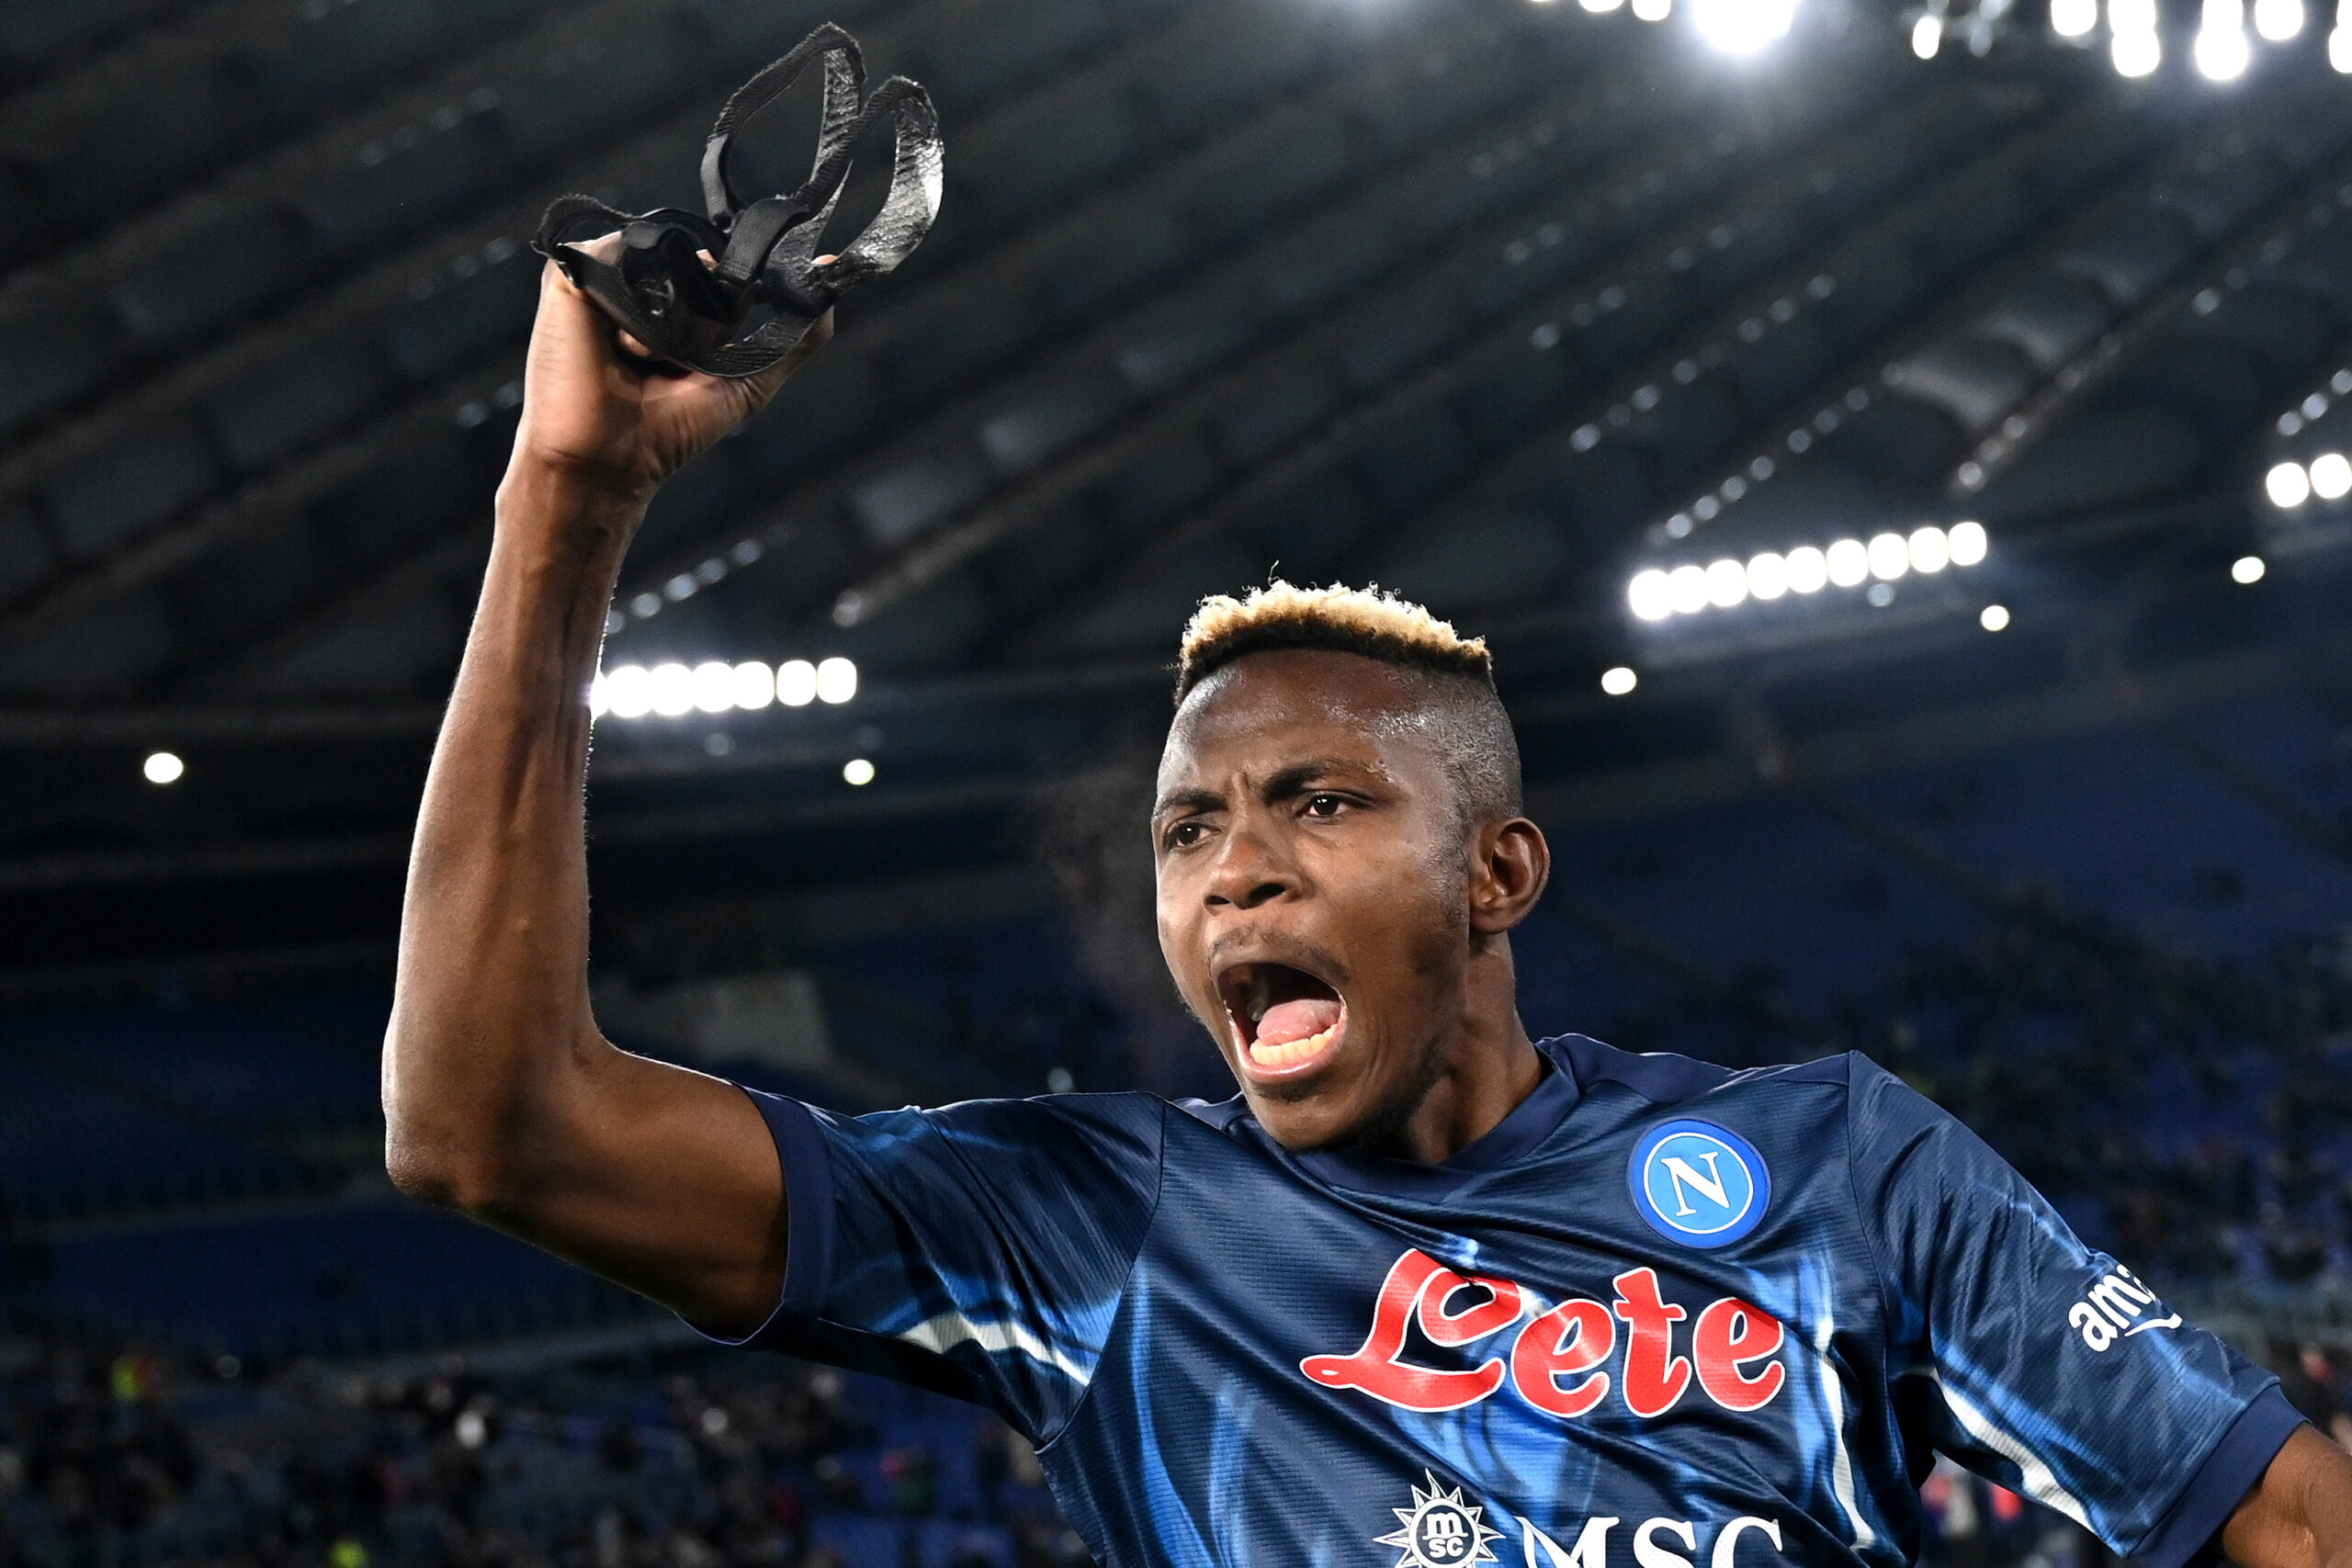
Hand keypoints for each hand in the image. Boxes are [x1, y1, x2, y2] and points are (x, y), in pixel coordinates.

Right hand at [508, 251, 831, 506]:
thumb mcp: (749, 380)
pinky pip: (622, 263)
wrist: (611, 459)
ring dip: (667, 320)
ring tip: (644, 360)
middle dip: (702, 311)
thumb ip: (795, 338)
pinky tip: (622, 349)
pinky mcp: (570, 278)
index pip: (716, 266)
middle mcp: (639, 284)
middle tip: (674, 362)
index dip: (731, 285)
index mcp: (674, 302)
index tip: (731, 326)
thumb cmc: (671, 430)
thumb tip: (832, 284)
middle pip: (695, 260)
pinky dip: (633, 312)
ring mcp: (604, 278)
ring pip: (663, 261)